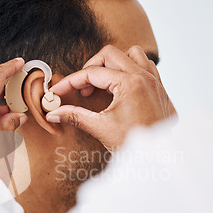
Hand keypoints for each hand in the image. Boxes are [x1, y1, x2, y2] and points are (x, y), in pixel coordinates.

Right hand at [47, 45, 176, 151]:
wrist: (158, 158)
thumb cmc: (133, 144)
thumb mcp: (100, 128)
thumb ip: (75, 116)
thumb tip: (54, 113)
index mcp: (129, 84)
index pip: (92, 73)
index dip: (71, 81)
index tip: (58, 91)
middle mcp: (143, 77)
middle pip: (109, 55)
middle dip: (90, 68)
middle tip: (82, 89)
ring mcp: (154, 80)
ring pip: (130, 54)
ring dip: (113, 64)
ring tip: (102, 83)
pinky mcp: (158, 87)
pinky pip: (145, 64)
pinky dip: (130, 68)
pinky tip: (120, 85)